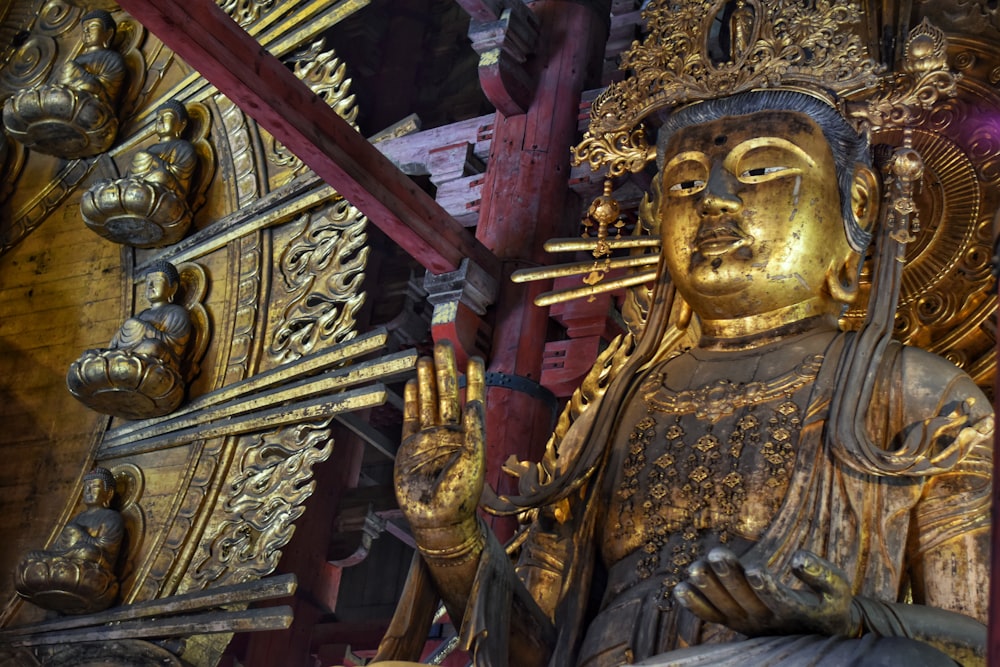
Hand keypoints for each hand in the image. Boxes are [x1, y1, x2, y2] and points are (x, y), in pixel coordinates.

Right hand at [394, 341, 485, 532]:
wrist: (436, 520)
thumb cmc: (460, 496)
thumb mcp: (473, 462)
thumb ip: (474, 431)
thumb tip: (474, 402)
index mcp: (469, 435)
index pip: (471, 398)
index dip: (473, 378)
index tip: (474, 357)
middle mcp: (450, 433)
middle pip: (446, 393)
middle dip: (445, 368)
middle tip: (443, 343)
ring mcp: (429, 439)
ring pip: (428, 401)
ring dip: (426, 380)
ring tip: (425, 357)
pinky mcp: (410, 448)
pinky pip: (411, 419)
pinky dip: (411, 402)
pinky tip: (411, 384)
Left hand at [674, 547, 856, 637]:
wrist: (818, 630)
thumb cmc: (829, 603)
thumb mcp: (837, 589)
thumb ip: (822, 574)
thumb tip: (799, 557)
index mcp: (796, 615)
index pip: (780, 603)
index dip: (768, 589)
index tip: (757, 570)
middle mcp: (768, 623)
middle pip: (746, 602)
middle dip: (731, 578)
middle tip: (718, 554)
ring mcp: (748, 625)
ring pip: (725, 609)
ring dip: (709, 589)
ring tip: (695, 568)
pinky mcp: (734, 622)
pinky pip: (712, 616)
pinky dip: (695, 606)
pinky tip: (679, 589)